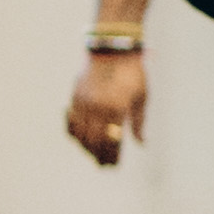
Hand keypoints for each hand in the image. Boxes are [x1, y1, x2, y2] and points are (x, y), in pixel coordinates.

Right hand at [62, 44, 151, 164]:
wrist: (113, 48)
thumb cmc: (133, 73)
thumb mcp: (142, 97)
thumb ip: (138, 122)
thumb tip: (141, 143)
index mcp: (117, 109)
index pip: (111, 142)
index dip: (112, 156)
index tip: (113, 166)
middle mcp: (97, 108)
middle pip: (94, 141)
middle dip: (98, 155)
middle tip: (103, 165)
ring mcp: (83, 102)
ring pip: (80, 133)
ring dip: (85, 147)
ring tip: (92, 154)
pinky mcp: (75, 96)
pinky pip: (71, 120)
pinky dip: (74, 132)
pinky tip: (80, 138)